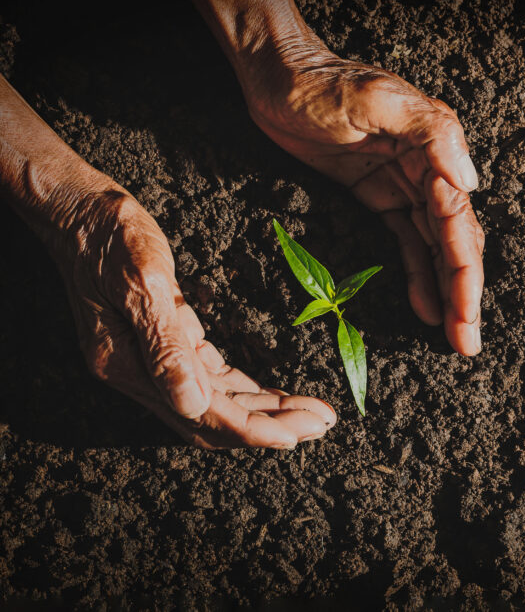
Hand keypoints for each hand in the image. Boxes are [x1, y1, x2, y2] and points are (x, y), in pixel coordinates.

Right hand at [57, 187, 337, 448]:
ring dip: (263, 412)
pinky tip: (275, 394)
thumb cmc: (111, 237)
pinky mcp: (163, 346)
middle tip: (321, 423)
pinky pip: (211, 381)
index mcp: (129, 366)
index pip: (202, 415)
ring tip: (309, 412)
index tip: (296, 435)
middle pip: (214, 419)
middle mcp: (138, 375)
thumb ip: (165, 345)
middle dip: (269, 426)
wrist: (78, 213)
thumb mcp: (143, 281)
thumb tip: (191, 404)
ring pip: (216, 404)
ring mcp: (149, 363)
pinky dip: (245, 390)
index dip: (251, 430)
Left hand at [241, 38, 484, 355]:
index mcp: (436, 149)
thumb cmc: (321, 82)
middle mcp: (431, 170)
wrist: (276, 76)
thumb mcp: (376, 97)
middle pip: (454, 241)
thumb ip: (430, 132)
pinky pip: (408, 242)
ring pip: (436, 248)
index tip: (467, 313)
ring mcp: (406, 185)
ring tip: (455, 337)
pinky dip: (420, 275)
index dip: (465, 270)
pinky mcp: (381, 196)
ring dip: (448, 292)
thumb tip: (470, 182)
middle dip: (463, 293)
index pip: (458, 220)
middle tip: (466, 342)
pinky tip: (425, 307)